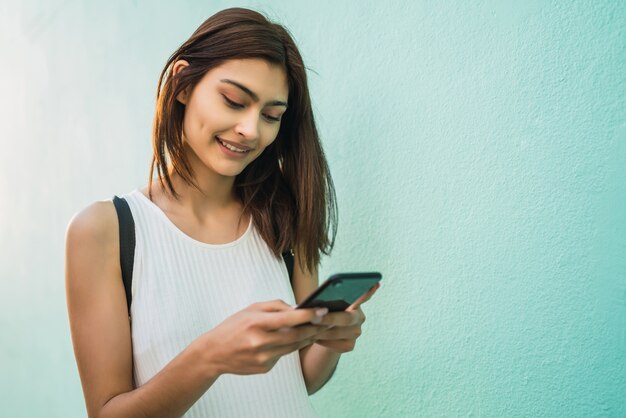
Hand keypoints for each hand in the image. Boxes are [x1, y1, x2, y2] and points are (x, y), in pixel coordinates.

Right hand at [197, 300, 328, 374]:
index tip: (323, 309)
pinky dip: (289, 347)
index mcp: (256, 323)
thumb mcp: (251, 309)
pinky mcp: (264, 368)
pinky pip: (283, 355)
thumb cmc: (234, 326)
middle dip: (314, 327)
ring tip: (317, 328)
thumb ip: (275, 306)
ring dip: (307, 337)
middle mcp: (259, 342)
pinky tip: (293, 339)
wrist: (214, 353)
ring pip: (293, 347)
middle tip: (327, 320)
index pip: (289, 319)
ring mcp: (262, 358)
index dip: (308, 314)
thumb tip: (298, 308)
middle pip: (296, 336)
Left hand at [313, 283, 380, 352]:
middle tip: (314, 318)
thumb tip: (317, 301)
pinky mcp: (349, 346)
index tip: (376, 284)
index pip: (364, 296)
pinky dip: (321, 340)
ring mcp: (356, 333)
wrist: (325, 333)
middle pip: (346, 319)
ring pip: (337, 333)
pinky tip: (311, 337)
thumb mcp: (326, 303)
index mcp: (356, 303)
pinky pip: (334, 344)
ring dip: (320, 331)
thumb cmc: (324, 312)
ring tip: (306, 328)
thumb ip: (327, 299)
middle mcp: (359, 318)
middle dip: (328, 319)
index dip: (369, 292)